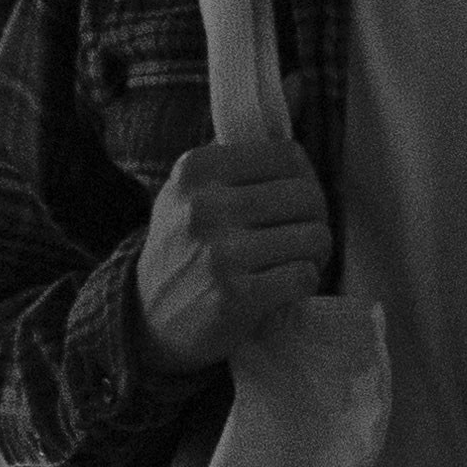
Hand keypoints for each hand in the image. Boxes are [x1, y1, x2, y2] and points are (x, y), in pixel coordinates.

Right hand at [135, 131, 332, 374]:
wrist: (149, 317)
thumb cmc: (184, 248)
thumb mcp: (188, 192)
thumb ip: (234, 165)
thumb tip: (292, 149)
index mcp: (195, 169)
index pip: (286, 155)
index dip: (305, 178)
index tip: (295, 201)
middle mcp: (204, 206)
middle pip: (306, 196)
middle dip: (316, 218)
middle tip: (302, 236)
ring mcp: (219, 253)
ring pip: (314, 237)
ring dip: (315, 254)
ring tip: (294, 261)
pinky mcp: (235, 296)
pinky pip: (304, 276)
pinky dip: (305, 282)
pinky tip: (285, 286)